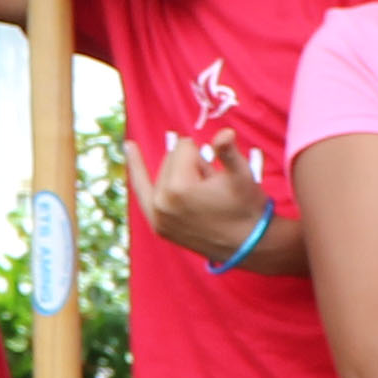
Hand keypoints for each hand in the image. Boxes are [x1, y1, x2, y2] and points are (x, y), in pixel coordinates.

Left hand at [125, 128, 266, 264]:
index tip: (216, 177)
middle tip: (212, 188)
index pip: (185, 146)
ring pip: (163, 172)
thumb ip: (228, 152)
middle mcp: (161, 203)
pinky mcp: (158, 225)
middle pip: (171, 158)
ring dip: (180, 175)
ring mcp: (157, 216)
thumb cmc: (246, 206)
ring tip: (201, 196)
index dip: (205, 155)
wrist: (248, 244)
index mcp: (178, 188)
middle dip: (193, 165)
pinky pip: (142, 191)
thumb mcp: (241, 176)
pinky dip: (136, 168)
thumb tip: (224, 132)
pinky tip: (128, 145)